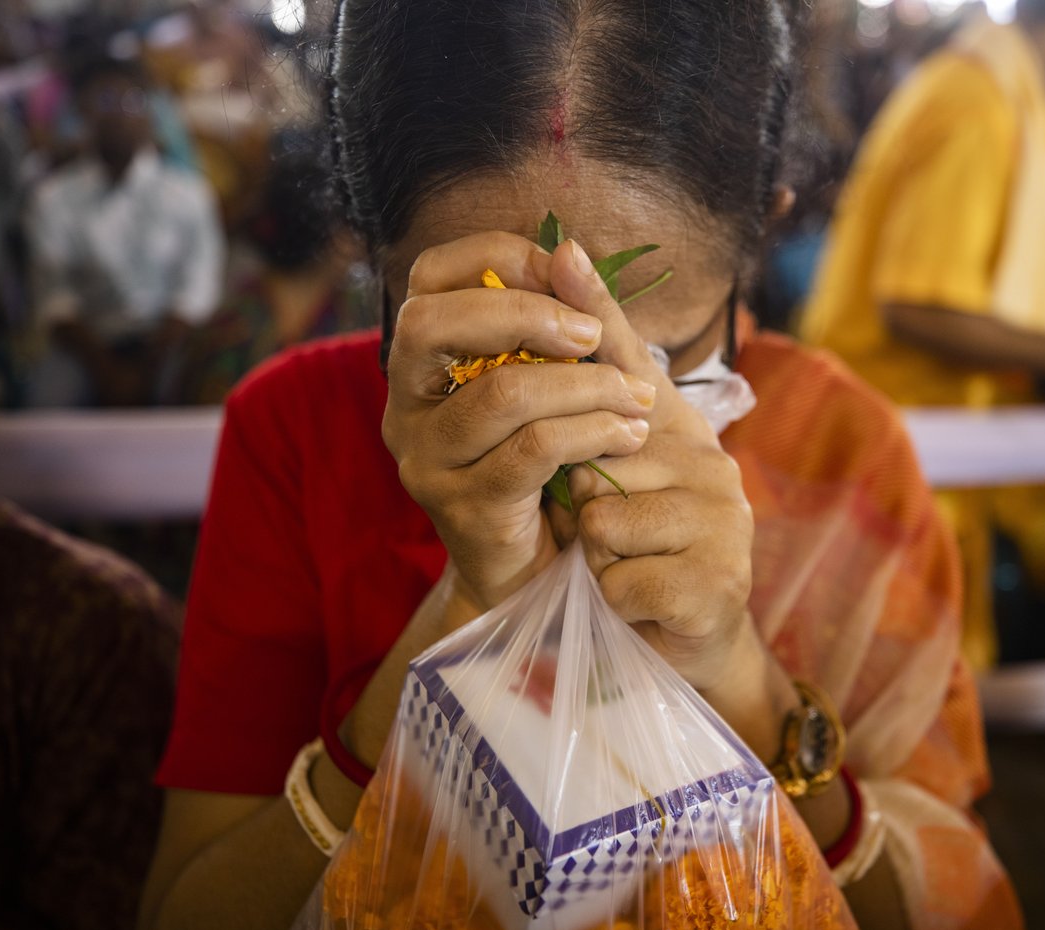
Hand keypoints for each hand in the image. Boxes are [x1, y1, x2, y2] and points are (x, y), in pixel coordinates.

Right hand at [381, 232, 656, 609]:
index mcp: (423, 362)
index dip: (495, 257)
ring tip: (637, 396)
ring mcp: (428, 460)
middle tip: (592, 336)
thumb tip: (567, 246)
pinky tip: (628, 433)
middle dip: (526, 313)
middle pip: (431, 325)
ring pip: (500, 393)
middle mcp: (407, 406)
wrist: (543, 569)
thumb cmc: (555, 463)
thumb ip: (569, 317)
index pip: (428, 277)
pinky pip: (532, 450)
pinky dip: (592, 431)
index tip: (560, 272)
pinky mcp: (463, 508)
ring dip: (585, 385)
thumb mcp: (567, 381)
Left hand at [547, 239, 758, 691]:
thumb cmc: (648, 548)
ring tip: (627, 564)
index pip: (629, 362)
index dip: (594, 311)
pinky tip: (640, 602)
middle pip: (592, 461)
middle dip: (579, 508)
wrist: (695, 640)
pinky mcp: (717, 582)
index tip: (562, 249)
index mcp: (680, 429)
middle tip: (610, 533)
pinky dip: (617, 599)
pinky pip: (623, 581)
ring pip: (602, 523)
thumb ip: (594, 399)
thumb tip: (563, 283)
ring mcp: (723, 521)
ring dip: (598, 558)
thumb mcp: (617, 474)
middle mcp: (711, 461)